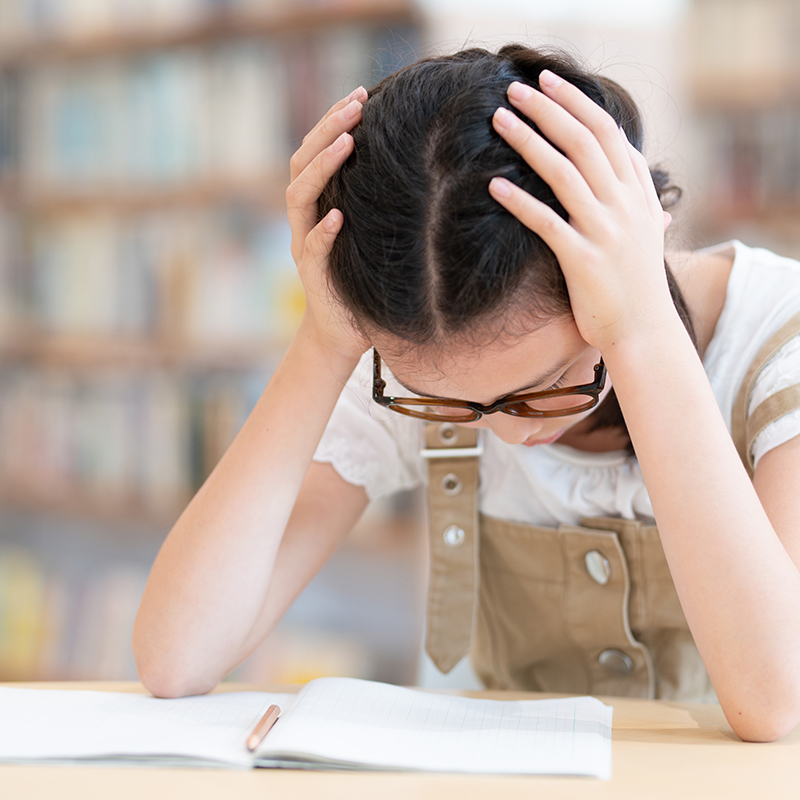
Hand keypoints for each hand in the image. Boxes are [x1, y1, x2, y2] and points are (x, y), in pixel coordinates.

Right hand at [286, 88, 369, 361]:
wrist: (342, 331)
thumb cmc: (364, 279)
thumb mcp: (371, 234)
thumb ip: (377, 204)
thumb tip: (420, 165)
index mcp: (317, 205)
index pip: (315, 153)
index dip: (333, 122)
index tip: (360, 95)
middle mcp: (304, 220)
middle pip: (301, 164)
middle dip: (327, 129)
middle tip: (356, 103)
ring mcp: (304, 245)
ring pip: (299, 197)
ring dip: (322, 167)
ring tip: (347, 142)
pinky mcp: (312, 274)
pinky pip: (312, 247)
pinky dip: (323, 230)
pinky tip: (339, 215)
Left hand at [488, 72, 674, 353]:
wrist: (645, 332)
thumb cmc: (637, 284)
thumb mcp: (647, 232)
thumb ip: (640, 194)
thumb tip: (632, 161)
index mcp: (638, 194)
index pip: (608, 133)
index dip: (577, 102)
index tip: (549, 82)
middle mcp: (625, 206)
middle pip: (584, 141)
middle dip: (549, 109)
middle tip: (515, 89)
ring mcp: (606, 232)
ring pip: (565, 173)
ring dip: (529, 141)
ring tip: (499, 120)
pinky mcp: (584, 260)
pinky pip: (547, 222)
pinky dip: (520, 201)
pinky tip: (493, 185)